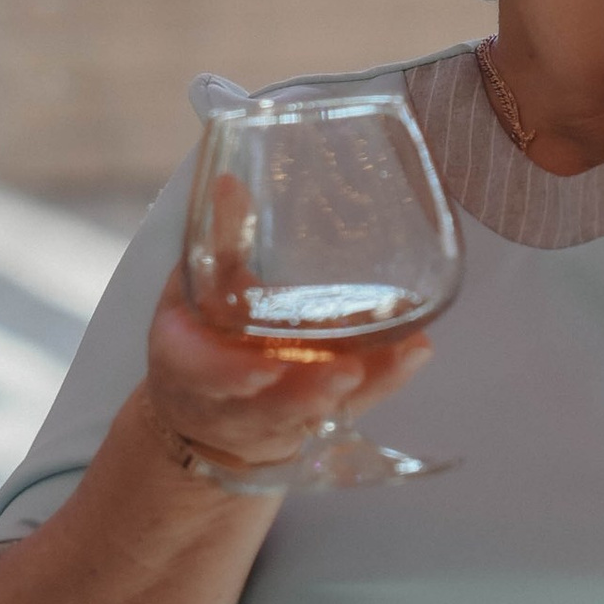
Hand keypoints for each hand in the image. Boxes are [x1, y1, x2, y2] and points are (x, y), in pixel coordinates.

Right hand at [140, 268, 429, 476]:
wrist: (198, 413)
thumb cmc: (200, 338)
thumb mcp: (197, 290)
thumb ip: (218, 244)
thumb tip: (230, 182)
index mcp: (188, 363)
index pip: (202, 374)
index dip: (230, 375)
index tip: (266, 368)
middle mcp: (231, 402)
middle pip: (270, 407)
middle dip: (308, 394)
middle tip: (347, 371)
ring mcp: (275, 419)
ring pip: (319, 413)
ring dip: (364, 388)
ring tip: (403, 356)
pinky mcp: (315, 421)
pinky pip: (351, 409)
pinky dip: (385, 382)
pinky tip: (415, 352)